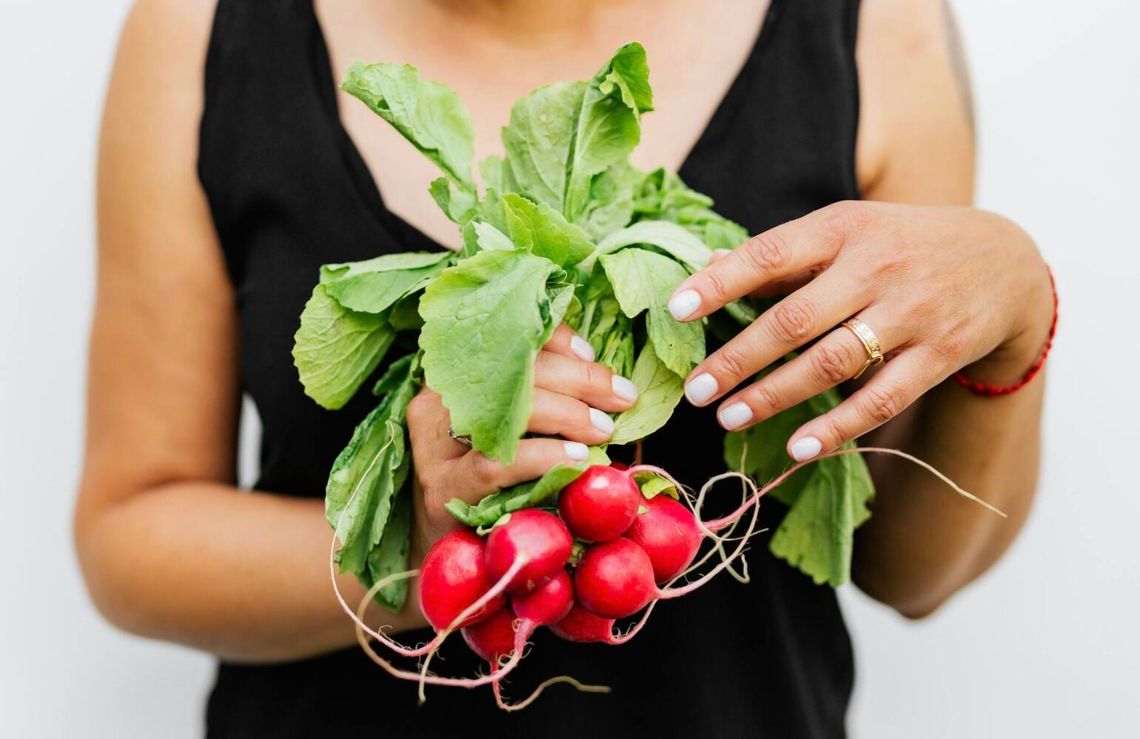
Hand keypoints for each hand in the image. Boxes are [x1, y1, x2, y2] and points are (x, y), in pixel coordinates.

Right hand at [405, 324, 637, 558]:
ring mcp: (435, 446)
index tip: (591, 355)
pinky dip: (545, 456)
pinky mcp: (444, 488)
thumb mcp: (515, 433)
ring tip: (603, 429)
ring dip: (568, 414)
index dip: (553, 340)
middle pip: (512, 371)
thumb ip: (545, 401)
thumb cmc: (494, 488)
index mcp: (454, 379)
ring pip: (506, 411)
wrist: (450, 557)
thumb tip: (607, 382)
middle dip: (578, 379)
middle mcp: (436, 402)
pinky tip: (577, 459)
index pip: (504, 340)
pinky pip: (498, 462)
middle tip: (621, 397)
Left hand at [668, 201, 1051, 460]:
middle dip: (737, 358)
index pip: (770, 253)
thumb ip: (783, 254)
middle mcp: (875, 267)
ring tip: (728, 417)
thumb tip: (705, 266)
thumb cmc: (900, 245)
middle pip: (794, 319)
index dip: (720, 283)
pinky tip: (799, 448)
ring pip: (831, 363)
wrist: (1005, 260)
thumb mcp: (847, 230)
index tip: (675, 311)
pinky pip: (881, 399)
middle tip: (694, 390)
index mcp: (842, 228)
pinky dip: (839, 427)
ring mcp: (911, 312)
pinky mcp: (938, 354)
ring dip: (774, 395)